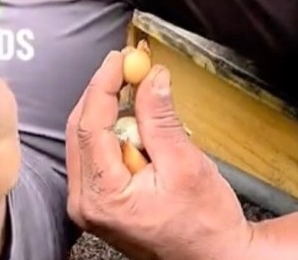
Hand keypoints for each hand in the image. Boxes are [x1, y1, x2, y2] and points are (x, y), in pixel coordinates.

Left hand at [65, 51, 252, 259]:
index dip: (103, 85)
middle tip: (127, 65)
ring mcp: (86, 203)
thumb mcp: (186, 165)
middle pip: (81, 129)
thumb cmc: (206, 224)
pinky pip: (96, 154)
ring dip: (109, 111)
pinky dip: (112, 132)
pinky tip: (132, 120)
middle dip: (103, 93)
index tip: (121, 58)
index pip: (90, 125)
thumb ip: (160, 119)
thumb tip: (150, 76)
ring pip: (86, 139)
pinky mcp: (96, 200)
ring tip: (136, 89)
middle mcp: (83, 202)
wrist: (216, 259)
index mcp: (102, 196)